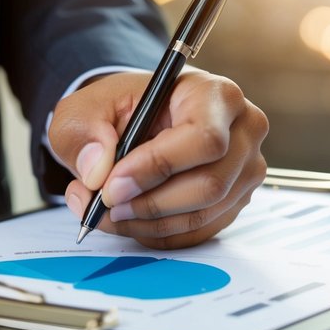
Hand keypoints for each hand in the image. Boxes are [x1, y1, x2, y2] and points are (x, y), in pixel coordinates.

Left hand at [49, 70, 268, 248]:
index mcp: (215, 95)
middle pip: (210, 184)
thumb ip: (84, 134)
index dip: (157, 167)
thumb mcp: (86, 109)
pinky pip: (201, 231)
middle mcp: (243, 130)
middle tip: (107, 205)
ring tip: (110, 213)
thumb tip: (96, 170)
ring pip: (203, 214)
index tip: (112, 185)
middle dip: (150, 204)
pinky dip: (160, 234)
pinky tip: (132, 220)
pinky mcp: (236, 199)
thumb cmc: (122, 109)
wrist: (139, 119)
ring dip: (150, 223)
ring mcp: (245, 169)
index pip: (203, 138)